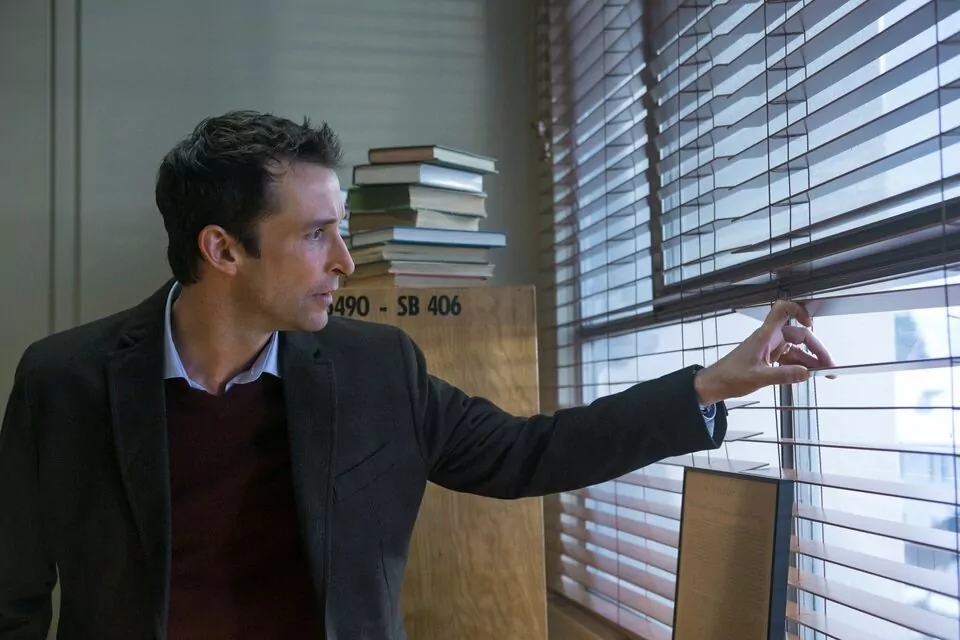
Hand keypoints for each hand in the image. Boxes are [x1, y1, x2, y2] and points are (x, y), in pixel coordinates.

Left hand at [693, 300, 835, 405]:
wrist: (715, 385)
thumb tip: (807, 373)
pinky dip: (799, 366)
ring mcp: (769, 349)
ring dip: (811, 361)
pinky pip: (789, 359)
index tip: (812, 323)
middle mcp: (769, 339)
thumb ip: (783, 375)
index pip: (782, 311)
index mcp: (765, 336)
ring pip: (796, 350)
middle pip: (799, 336)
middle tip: (830, 366)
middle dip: (816, 349)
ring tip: (826, 373)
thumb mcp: (759, 377)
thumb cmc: (730, 377)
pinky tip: (808, 375)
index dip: (798, 311)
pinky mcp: (768, 359)